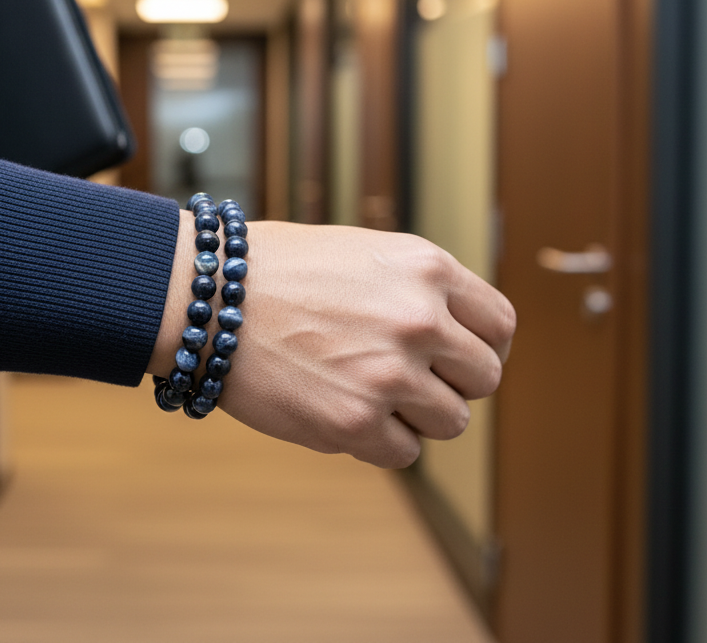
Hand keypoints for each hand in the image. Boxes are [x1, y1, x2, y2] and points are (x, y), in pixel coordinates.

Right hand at [147, 213, 515, 468]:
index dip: (482, 347)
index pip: (499, 324)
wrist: (207, 297)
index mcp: (427, 269)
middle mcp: (420, 320)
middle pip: (484, 379)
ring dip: (416, 417)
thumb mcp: (364, 254)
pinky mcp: (355, 423)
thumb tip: (459, 335)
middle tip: (410, 381)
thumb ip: (418, 288)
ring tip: (369, 395)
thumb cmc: (276, 271)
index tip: (459, 358)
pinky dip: (379, 442)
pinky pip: (404, 453)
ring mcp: (390, 374)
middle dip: (452, 385)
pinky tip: (341, 411)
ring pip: (451, 422)